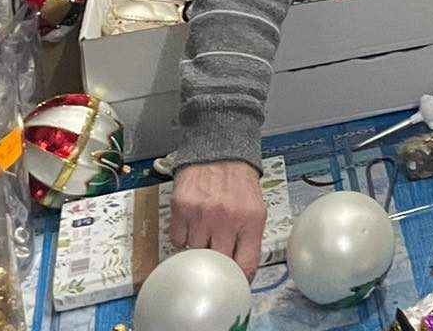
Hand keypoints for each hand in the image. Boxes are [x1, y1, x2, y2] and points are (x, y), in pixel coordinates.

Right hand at [170, 159, 265, 274]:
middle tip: (216, 256)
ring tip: (205, 231)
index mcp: (251, 219)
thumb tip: (241, 272)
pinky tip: (192, 223)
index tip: (234, 281)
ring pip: (195, 252)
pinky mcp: (181, 208)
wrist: (220, 150)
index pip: (246, 264)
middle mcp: (227, 218)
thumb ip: (249, 239)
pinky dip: (183, 237)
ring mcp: (202, 214)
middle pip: (218, 262)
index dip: (239, 278)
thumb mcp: (255, 208)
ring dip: (198, 248)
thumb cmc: (239, 182)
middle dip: (217, 263)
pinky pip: (178, 240)